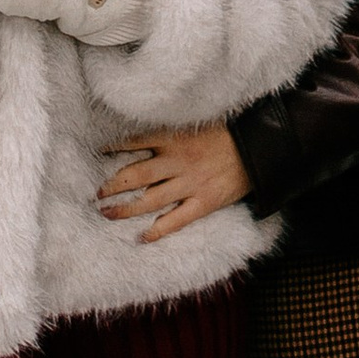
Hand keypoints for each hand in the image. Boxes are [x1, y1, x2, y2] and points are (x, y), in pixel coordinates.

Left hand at [99, 123, 252, 243]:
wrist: (262, 147)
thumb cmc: (232, 131)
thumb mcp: (201, 120)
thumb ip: (177, 128)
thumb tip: (154, 131)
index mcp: (175, 138)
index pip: (136, 142)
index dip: (115, 147)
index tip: (99, 152)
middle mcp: (177, 162)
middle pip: (135, 175)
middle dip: (112, 185)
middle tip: (96, 193)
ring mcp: (190, 184)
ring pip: (149, 199)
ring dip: (125, 208)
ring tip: (107, 213)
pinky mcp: (204, 202)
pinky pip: (176, 220)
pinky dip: (158, 230)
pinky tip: (143, 237)